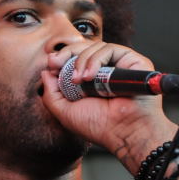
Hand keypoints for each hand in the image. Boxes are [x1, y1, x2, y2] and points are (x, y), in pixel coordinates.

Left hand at [40, 41, 177, 168]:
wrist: (123, 132)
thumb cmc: (98, 126)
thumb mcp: (64, 111)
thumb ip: (51, 93)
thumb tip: (46, 71)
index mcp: (91, 81)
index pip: (76, 59)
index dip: (62, 57)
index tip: (51, 63)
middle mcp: (106, 71)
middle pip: (85, 48)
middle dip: (67, 53)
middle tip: (56, 62)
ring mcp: (119, 65)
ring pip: (96, 47)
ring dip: (81, 60)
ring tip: (78, 80)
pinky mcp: (132, 61)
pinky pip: (110, 49)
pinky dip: (95, 60)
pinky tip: (90, 76)